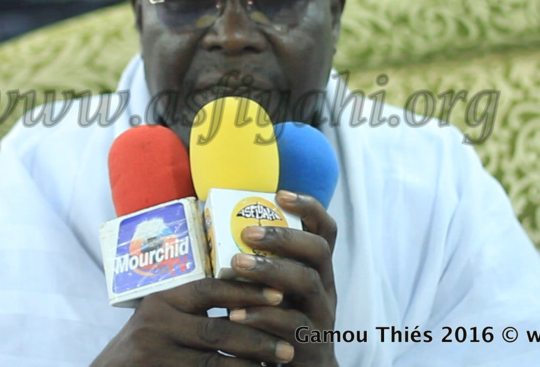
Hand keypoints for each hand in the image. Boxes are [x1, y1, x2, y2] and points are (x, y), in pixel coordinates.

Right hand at [91, 279, 295, 366]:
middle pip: (218, 330)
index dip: (247, 292)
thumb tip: (248, 288)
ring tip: (277, 366)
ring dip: (251, 366)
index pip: (210, 289)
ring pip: (216, 363)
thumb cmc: (145, 346)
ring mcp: (155, 355)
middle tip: (288, 347)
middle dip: (258, 338)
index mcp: (161, 299)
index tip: (279, 294)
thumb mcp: (161, 318)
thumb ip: (193, 306)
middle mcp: (156, 324)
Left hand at [228, 191, 338, 366]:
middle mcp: (325, 289)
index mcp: (317, 270)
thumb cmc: (276, 325)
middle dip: (284, 237)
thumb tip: (213, 227)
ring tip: (237, 263)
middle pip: (319, 251)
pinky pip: (292, 326)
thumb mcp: (275, 290)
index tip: (281, 193)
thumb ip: (260, 264)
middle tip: (249, 232)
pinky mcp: (311, 345)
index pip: (325, 231)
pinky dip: (263, 317)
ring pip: (307, 284)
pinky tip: (236, 314)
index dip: (309, 207)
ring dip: (272, 270)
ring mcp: (321, 317)